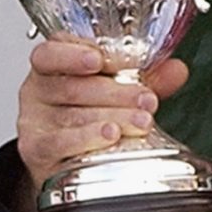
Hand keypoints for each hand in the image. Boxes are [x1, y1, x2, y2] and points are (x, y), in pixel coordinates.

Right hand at [16, 40, 190, 187]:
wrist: (61, 159)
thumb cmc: (83, 117)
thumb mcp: (113, 90)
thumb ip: (143, 78)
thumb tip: (176, 70)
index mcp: (51, 67)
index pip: (51, 52)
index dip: (73, 53)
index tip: (99, 58)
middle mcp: (38, 92)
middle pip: (72, 87)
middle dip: (115, 92)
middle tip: (146, 99)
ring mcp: (35, 122)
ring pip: (72, 116)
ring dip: (112, 117)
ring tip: (140, 121)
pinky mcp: (36, 151)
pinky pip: (59, 143)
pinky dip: (87, 138)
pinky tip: (110, 135)